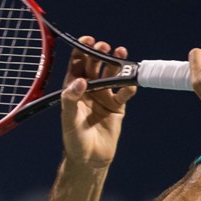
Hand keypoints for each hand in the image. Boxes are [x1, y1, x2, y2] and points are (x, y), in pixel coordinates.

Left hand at [60, 36, 136, 167]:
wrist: (90, 159)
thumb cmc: (74, 140)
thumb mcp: (69, 119)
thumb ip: (72, 99)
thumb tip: (81, 80)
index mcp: (73, 90)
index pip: (77, 65)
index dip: (81, 51)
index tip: (88, 40)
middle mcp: (89, 90)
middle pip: (95, 66)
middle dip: (99, 54)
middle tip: (104, 47)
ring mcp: (104, 97)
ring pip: (112, 75)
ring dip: (116, 64)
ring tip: (121, 53)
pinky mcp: (117, 107)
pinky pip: (124, 92)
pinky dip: (129, 86)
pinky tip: (131, 83)